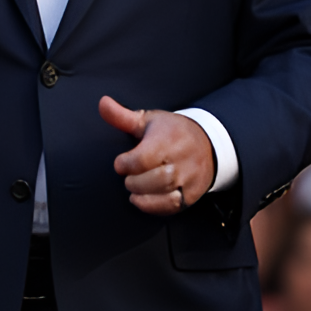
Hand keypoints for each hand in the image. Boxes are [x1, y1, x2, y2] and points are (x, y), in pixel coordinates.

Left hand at [99, 96, 214, 214]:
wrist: (208, 143)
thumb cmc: (173, 131)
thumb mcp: (148, 120)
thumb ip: (122, 116)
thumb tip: (103, 103)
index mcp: (168, 139)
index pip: (144, 158)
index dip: (126, 164)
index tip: (120, 163)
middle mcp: (181, 159)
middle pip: (156, 178)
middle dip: (134, 181)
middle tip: (128, 177)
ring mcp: (188, 178)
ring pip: (165, 193)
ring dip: (142, 194)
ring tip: (133, 188)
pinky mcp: (191, 193)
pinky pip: (174, 205)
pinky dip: (154, 207)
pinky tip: (142, 200)